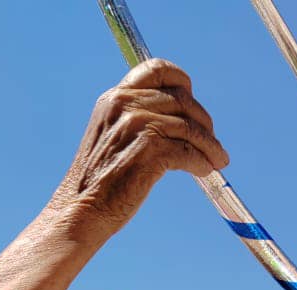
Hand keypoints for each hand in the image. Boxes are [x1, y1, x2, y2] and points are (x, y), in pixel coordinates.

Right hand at [47, 60, 228, 242]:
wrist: (80, 212)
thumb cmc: (97, 184)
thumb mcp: (112, 138)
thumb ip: (136, 121)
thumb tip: (177, 121)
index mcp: (115, 98)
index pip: (157, 70)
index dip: (181, 81)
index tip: (192, 98)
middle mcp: (126, 104)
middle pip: (182, 100)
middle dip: (203, 121)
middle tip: (212, 141)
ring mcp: (138, 125)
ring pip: (190, 127)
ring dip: (209, 145)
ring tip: (217, 160)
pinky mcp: (150, 149)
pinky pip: (188, 151)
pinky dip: (202, 161)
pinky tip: (205, 170)